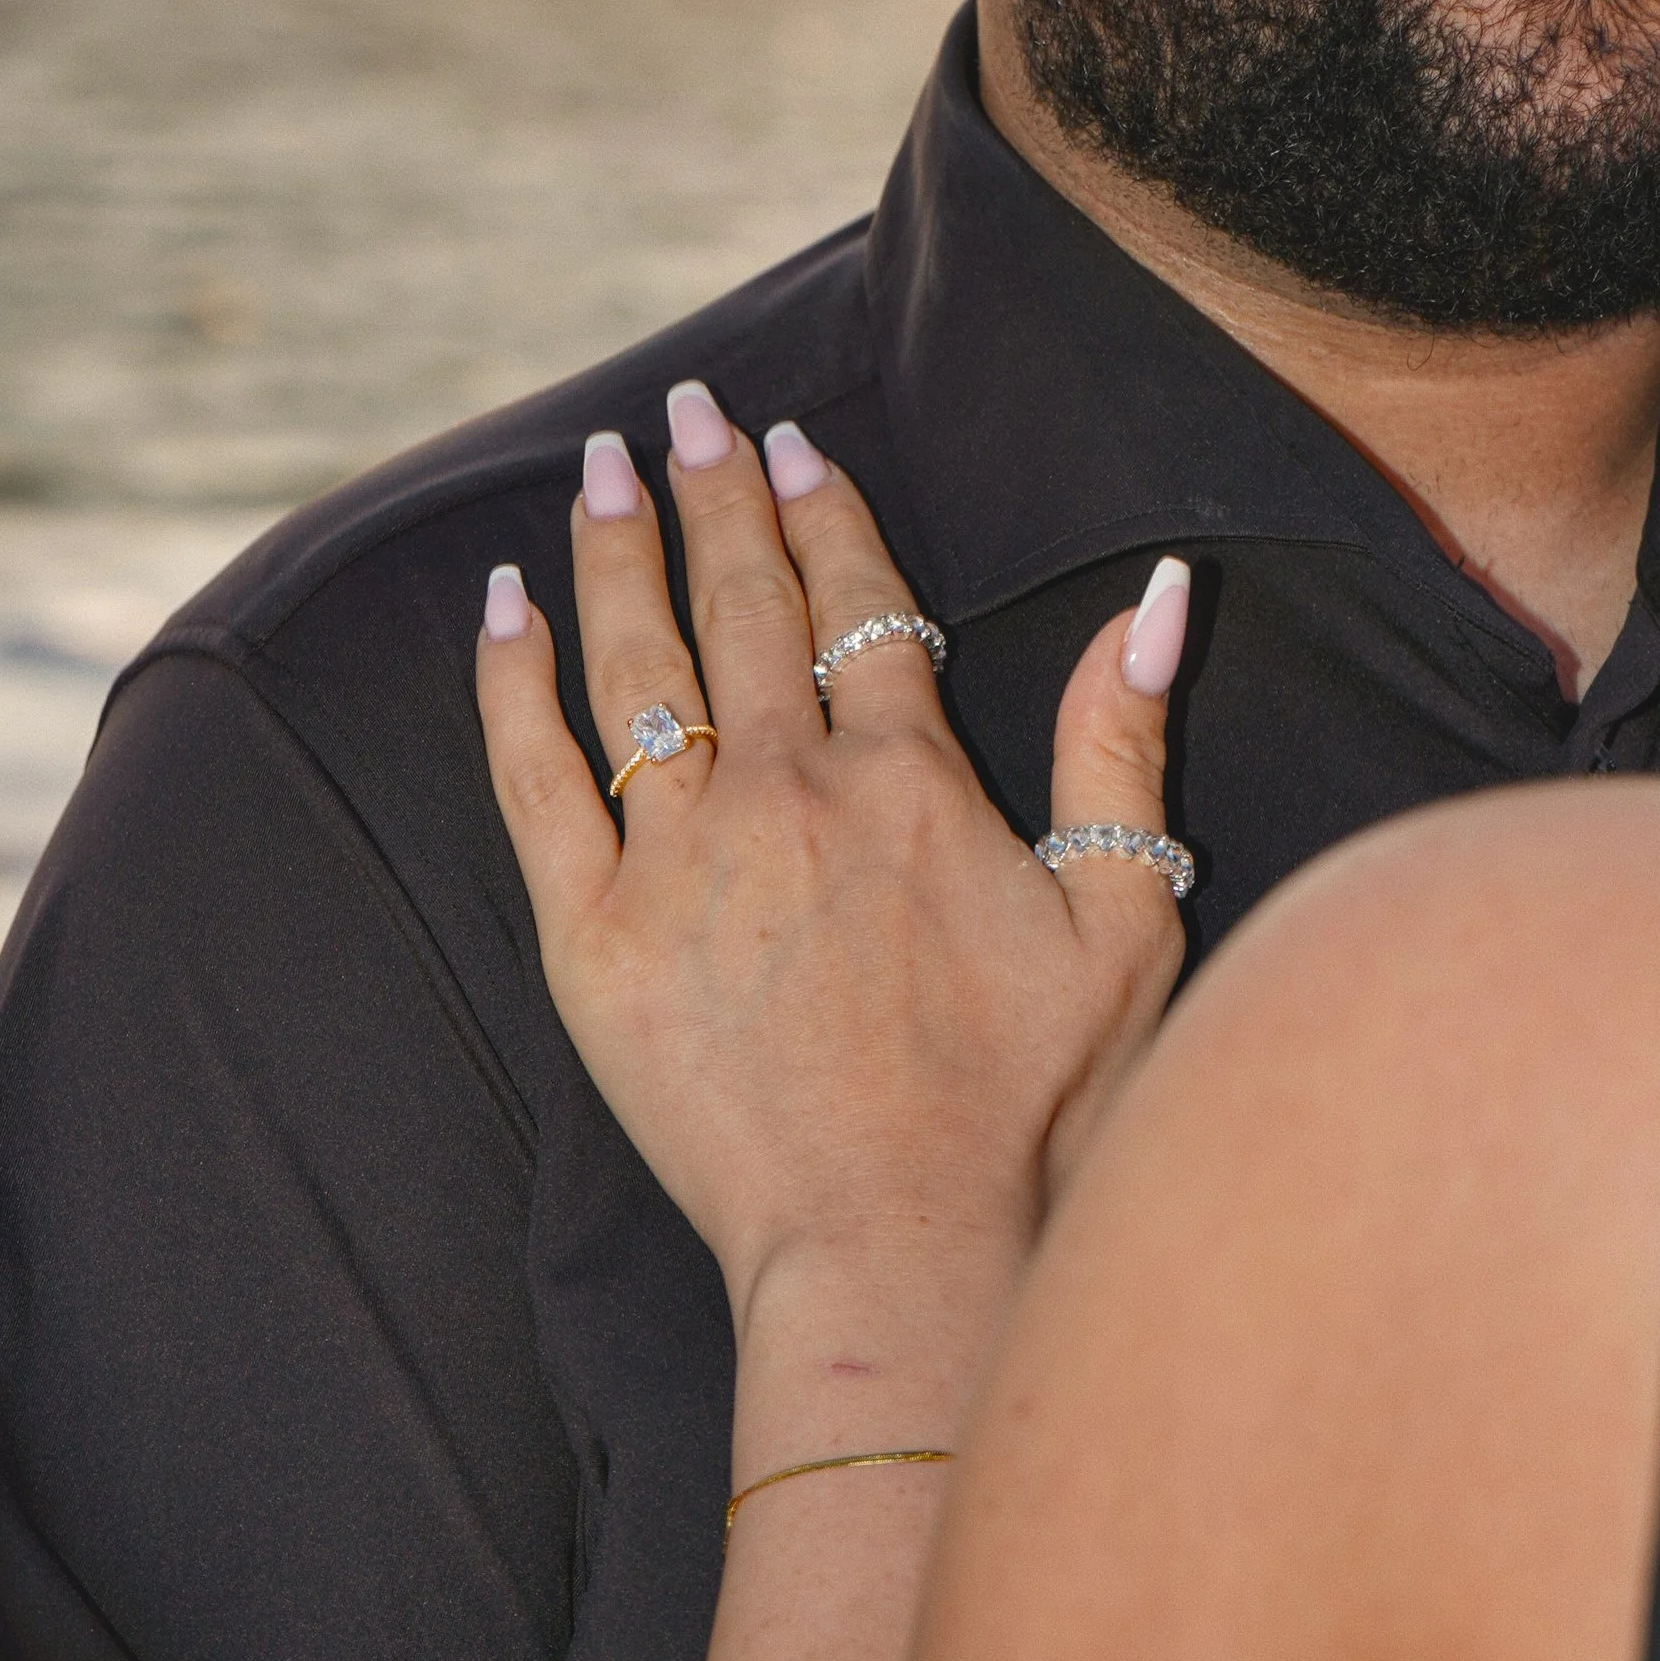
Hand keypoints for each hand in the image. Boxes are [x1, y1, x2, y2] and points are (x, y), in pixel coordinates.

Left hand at [475, 384, 1189, 1340]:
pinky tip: (503, 603)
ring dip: (617, 550)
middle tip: (687, 411)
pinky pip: (534, 776)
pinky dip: (512, 678)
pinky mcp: (594, 934)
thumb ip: (1123, 740)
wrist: (902, 1249)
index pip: (857, 604)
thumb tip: (1156, 591)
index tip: (793, 446)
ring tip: (603, 467)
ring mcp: (680, 857)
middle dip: (713, 494)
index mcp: (908, 781)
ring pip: (635, 661)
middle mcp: (786, 792)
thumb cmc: (1032, 1109)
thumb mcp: (1125, 915)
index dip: (823, 514)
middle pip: (742, 605)